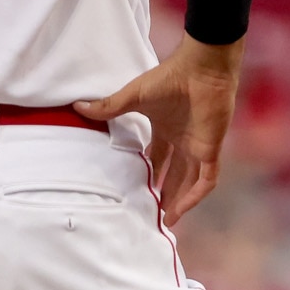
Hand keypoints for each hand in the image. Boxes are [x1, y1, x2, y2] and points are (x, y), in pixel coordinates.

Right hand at [76, 36, 241, 226]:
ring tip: (165, 221)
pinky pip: (206, 180)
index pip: (157, 157)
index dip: (150, 174)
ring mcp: (198, 146)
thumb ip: (109, 107)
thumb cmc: (169, 78)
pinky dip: (194, 196)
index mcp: (166, 128)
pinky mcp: (211, 150)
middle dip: (165, 193)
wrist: (201, 69)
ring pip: (189, 182)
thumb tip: (78, 106)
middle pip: (174, 173)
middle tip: (152, 213)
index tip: (137, 188)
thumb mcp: (133, 97)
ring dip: (179, 201)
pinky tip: (180, 210)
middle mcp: (183, 140)